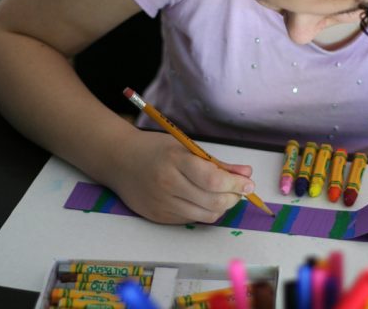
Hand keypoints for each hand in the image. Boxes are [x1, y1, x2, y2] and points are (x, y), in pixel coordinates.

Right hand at [109, 130, 253, 223]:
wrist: (118, 160)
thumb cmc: (155, 149)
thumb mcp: (186, 147)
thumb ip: (217, 162)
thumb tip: (246, 174)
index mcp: (175, 161)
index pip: (213, 180)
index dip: (236, 184)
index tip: (248, 184)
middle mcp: (168, 184)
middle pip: (212, 202)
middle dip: (233, 198)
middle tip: (239, 190)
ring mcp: (162, 204)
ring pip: (205, 215)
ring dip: (221, 207)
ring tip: (223, 195)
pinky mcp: (158, 217)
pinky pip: (191, 219)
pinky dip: (203, 211)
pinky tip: (202, 199)